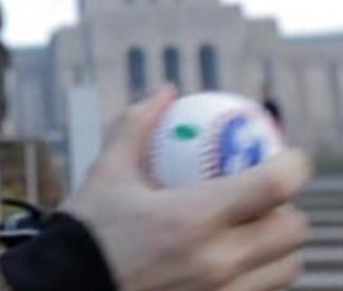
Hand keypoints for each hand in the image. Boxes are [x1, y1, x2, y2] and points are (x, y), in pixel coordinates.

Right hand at [60, 85, 312, 290]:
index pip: (273, 187)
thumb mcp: (107, 171)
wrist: (69, 287)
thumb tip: (165, 93)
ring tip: (250, 229)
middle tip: (264, 195)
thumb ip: (137, 126)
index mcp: (191, 218)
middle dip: (288, 208)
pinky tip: (231, 256)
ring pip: (287, 267)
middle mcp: (216, 261)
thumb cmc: (88, 231)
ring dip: (277, 244)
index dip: (294, 165)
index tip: (289, 155)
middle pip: (293, 231)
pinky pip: (264, 290)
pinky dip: (259, 271)